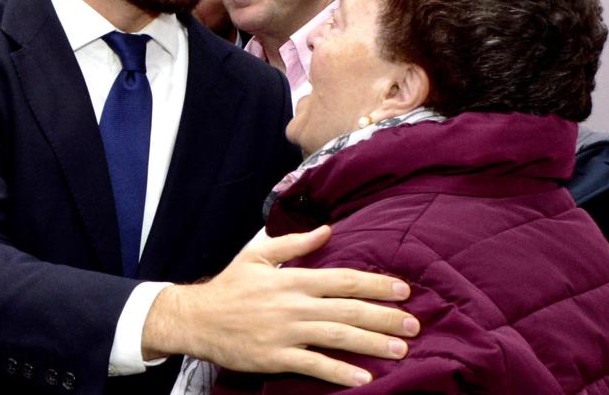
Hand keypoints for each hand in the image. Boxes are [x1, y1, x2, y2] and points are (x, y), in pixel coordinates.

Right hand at [142, 225, 419, 386]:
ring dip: (372, 343)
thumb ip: (295, 244)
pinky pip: (314, 365)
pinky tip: (364, 377)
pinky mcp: (276, 357)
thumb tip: (328, 230)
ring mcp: (286, 333)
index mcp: (293, 279)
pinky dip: (340, 371)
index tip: (403, 290)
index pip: (343, 280)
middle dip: (384, 317)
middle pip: (348, 310)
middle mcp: (294, 305)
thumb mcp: (258, 255)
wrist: (195, 319)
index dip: (375, 285)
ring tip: (400, 349)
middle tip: (413, 324)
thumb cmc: (229, 286)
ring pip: (337, 337)